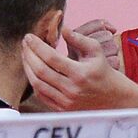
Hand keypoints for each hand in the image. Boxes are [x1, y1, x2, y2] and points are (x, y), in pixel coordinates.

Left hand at [22, 27, 137, 109]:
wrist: (112, 98)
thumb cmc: (102, 71)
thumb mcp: (96, 51)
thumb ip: (78, 39)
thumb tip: (62, 28)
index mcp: (80, 73)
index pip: (51, 57)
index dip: (37, 45)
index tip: (29, 36)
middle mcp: (71, 89)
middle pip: (40, 70)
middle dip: (28, 54)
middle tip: (25, 43)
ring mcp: (65, 101)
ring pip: (37, 83)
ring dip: (27, 67)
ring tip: (26, 54)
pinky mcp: (62, 109)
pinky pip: (41, 94)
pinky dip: (33, 81)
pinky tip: (32, 69)